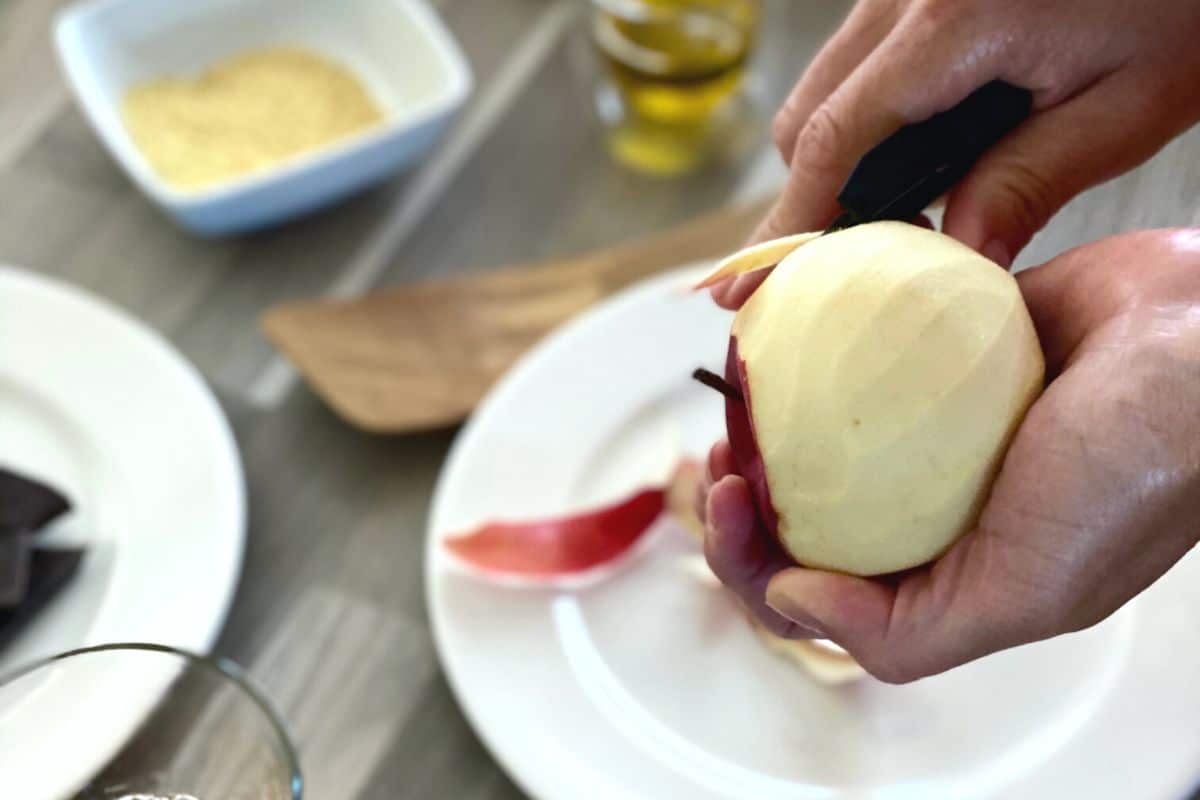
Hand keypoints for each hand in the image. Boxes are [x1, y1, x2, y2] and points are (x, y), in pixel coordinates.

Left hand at [700, 229, 1199, 681]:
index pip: (826, 596)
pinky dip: (817, 355)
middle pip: (814, 522)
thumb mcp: (1027, 592)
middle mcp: (943, 507)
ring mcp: (942, 430)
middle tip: (720, 456)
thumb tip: (791, 606)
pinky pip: (862, 358)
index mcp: (957, 574)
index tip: (729, 502)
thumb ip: (906, 630)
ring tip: (737, 402)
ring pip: (829, 442)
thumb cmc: (1135, 471)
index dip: (755, 563)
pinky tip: (784, 338)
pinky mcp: (948, 355)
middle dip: (748, 502)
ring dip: (770, 429)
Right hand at [712, 0, 1199, 308]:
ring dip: (845, 150)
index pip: (832, 142)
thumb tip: (956, 256)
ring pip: (829, 83)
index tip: (747, 287)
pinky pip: (861, 55)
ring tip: (913, 200)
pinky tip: (931, 137)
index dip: (788, 224)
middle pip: (808, 113)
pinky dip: (871, 110)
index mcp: (952, 24)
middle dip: (817, 193)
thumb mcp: (1132, 102)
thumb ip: (1033, 181)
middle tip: (864, 256)